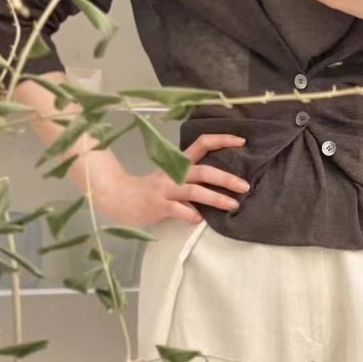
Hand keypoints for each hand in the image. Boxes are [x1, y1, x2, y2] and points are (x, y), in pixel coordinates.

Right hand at [91, 133, 248, 226]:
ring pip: (195, 191)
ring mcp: (166, 190)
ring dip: (216, 198)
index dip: (222, 140)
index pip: (202, 144)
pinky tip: (199, 220)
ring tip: (233, 205)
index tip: (242, 141)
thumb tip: (217, 185)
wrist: (117, 197)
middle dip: (226, 178)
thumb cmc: (148, 190)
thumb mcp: (170, 178)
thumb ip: (190, 179)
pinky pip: (180, 211)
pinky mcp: (159, 206)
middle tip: (245, 186)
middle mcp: (174, 174)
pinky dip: (192, 216)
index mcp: (177, 163)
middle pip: (204, 171)